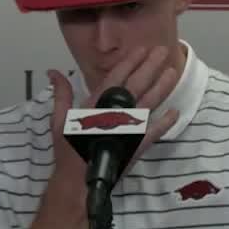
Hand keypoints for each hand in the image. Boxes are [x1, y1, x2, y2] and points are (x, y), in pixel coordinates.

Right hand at [48, 46, 181, 176]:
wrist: (77, 178)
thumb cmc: (69, 148)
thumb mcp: (59, 118)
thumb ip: (61, 94)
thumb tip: (53, 72)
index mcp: (95, 104)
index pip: (115, 78)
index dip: (130, 62)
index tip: (142, 49)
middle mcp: (113, 112)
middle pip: (135, 85)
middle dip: (150, 66)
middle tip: (163, 51)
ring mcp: (126, 128)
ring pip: (148, 102)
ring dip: (161, 87)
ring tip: (173, 71)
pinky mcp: (136, 144)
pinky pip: (154, 131)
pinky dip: (165, 122)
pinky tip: (175, 111)